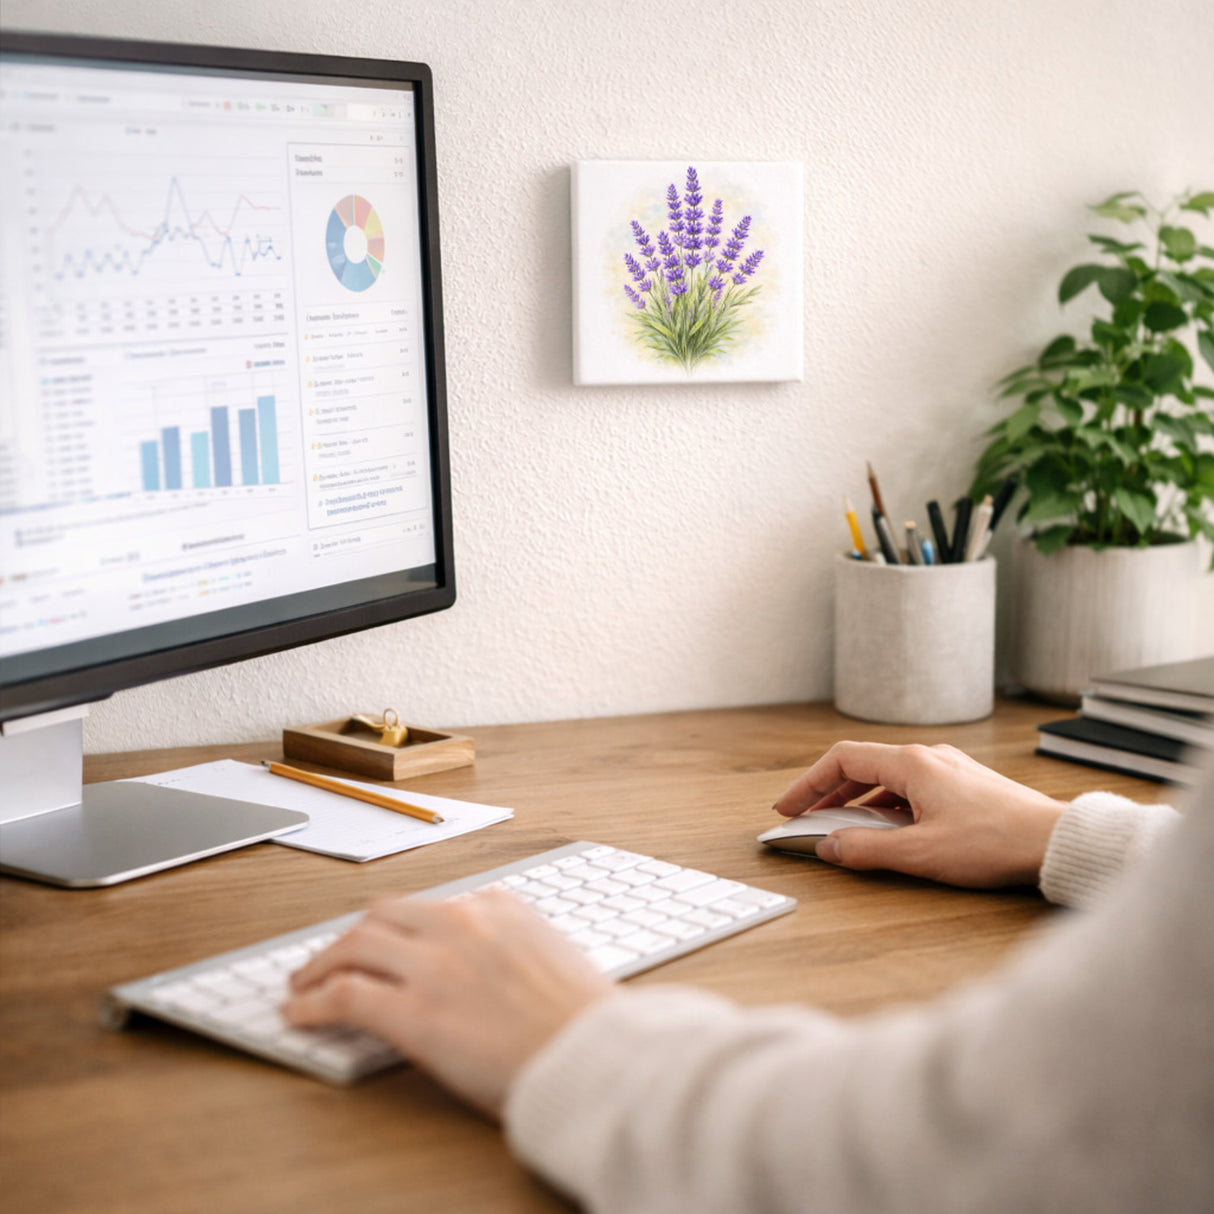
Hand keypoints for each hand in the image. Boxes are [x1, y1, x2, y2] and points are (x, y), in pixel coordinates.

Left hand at [283, 890, 611, 1117]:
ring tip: (305, 982)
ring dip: (323, 963)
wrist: (594, 1057)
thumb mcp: (554, 958)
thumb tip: (486, 969)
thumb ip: (514, 948)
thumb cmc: (585, 1022)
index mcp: (500, 906)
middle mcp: (462, 922)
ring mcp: (434, 964)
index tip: (388, 943)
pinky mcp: (413, 1013)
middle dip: (354, 935)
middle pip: (384, 914)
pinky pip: (346, 997)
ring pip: (355, 944)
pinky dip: (314, 1001)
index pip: (432, 907)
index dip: (400, 929)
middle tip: (336, 956)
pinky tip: (300, 1013)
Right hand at [772, 742, 1065, 888]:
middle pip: (861, 766)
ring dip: (857, 801)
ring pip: (886, 778)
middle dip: (828, 793)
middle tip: (805, 817)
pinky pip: (910, 788)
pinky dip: (885, 806)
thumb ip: (866, 850)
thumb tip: (828, 847)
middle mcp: (927, 757)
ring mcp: (948, 769)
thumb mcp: (920, 853)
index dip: (808, 783)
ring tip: (841, 827)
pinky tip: (887, 831)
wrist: (1055, 841)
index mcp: (911, 763)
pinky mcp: (963, 786)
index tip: (788, 806)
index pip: (842, 759)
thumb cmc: (995, 842)